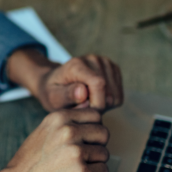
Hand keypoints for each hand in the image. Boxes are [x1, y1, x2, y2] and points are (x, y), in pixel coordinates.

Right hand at [0, 108, 109, 171]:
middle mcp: (68, 131)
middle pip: (103, 133)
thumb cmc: (27, 165)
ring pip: (104, 154)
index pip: (95, 114)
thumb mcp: (44, 132)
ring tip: (74, 169)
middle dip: (96, 146)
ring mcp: (76, 152)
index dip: (91, 129)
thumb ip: (66, 123)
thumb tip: (90, 116)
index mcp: (59, 118)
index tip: (82, 140)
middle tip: (80, 157)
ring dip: (94, 163)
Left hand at [7, 47, 123, 111]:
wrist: (55, 82)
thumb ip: (66, 95)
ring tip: (87, 103)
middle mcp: (93, 60)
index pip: (99, 84)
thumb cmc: (53, 92)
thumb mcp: (53, 97)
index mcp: (77, 64)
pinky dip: (108, 102)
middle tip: (82, 107)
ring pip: (116, 96)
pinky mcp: (113, 69)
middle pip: (109, 93)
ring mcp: (105, 63)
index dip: (95, 103)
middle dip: (97, 106)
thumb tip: (83, 92)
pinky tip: (95, 99)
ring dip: (103, 105)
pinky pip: (119, 95)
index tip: (84, 111)